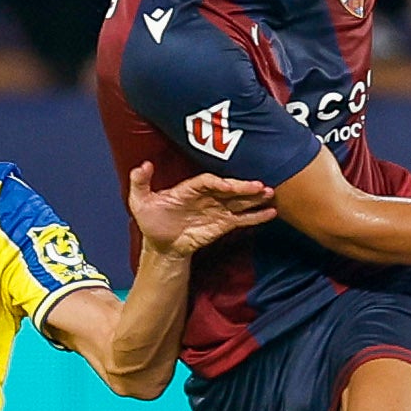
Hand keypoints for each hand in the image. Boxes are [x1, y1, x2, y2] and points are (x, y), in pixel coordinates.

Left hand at [128, 162, 275, 257]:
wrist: (161, 245)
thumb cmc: (152, 221)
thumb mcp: (140, 201)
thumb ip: (140, 183)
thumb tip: (142, 166)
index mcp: (190, 188)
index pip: (208, 181)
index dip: (219, 183)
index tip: (228, 186)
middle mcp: (207, 196)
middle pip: (229, 189)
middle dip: (244, 187)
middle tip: (260, 185)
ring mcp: (217, 209)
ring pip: (239, 201)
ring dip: (255, 198)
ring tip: (270, 193)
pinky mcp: (223, 225)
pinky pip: (242, 219)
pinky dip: (256, 216)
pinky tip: (271, 212)